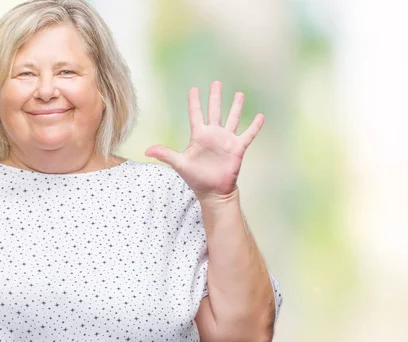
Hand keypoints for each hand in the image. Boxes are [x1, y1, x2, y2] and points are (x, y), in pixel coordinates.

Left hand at [144, 81, 264, 202]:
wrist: (214, 193)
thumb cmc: (196, 179)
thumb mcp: (180, 164)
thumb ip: (165, 154)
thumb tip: (146, 151)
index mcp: (199, 136)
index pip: (196, 114)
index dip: (195, 102)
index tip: (194, 89)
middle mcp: (213, 135)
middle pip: (215, 111)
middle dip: (215, 97)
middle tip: (217, 83)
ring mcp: (226, 140)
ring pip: (232, 118)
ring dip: (236, 107)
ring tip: (239, 94)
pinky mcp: (237, 148)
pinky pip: (248, 134)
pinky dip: (254, 126)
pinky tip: (261, 116)